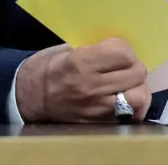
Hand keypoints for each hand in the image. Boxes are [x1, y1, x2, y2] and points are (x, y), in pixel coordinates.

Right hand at [15, 38, 150, 122]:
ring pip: (139, 97)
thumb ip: (96, 48)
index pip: (123, 52)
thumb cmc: (48, 68)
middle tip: (124, 66)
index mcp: (81, 62)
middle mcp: (91, 86)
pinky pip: (131, 116)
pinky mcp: (99, 122)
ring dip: (138, 87)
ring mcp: (96, 107)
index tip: (117, 49)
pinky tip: (128, 99)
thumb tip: (123, 46)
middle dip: (134, 66)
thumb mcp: (68, 48)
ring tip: (128, 83)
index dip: (124, 48)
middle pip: (136, 73)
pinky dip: (135, 107)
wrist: (28, 97)